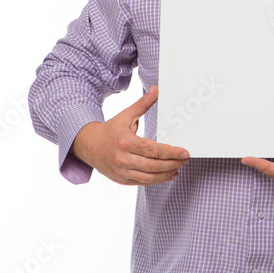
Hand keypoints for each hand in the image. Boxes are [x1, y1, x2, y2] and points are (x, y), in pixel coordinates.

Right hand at [70, 85, 189, 185]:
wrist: (88, 145)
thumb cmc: (110, 130)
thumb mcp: (126, 115)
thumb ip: (143, 104)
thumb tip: (156, 90)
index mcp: (125, 142)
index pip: (152, 149)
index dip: (171, 152)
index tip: (185, 152)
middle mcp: (122, 159)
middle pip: (153, 166)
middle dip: (173, 163)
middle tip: (185, 159)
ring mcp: (121, 171)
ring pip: (149, 177)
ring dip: (167, 173)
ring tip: (179, 167)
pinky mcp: (121, 179)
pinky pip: (143, 183)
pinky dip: (158, 180)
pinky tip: (169, 174)